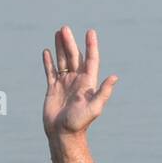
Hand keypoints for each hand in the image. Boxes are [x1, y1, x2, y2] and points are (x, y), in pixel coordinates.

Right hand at [42, 25, 117, 162]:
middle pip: (74, 56)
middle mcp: (77, 81)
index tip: (90, 32)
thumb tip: (115, 77)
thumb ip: (103, 92)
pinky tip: (47, 51)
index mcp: (88, 83)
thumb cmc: (80, 123)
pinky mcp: (53, 89)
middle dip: (69, 42)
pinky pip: (51, 71)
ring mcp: (65, 84)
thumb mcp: (94, 108)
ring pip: (62, 61)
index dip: (91, 46)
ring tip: (58, 33)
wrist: (63, 134)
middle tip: (65, 28)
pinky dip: (48, 61)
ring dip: (60, 47)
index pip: (90, 60)